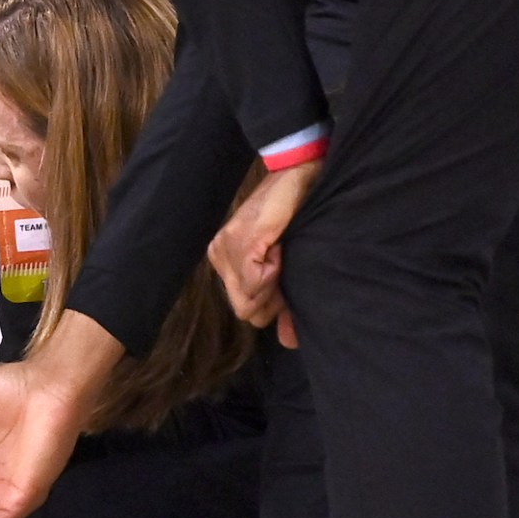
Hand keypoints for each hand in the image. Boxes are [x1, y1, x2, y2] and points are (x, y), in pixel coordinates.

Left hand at [209, 159, 315, 349]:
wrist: (298, 176)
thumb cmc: (296, 220)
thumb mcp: (287, 268)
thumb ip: (284, 303)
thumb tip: (289, 341)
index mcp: (228, 264)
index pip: (247, 311)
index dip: (273, 304)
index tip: (286, 276)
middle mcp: (220, 259)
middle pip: (247, 311)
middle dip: (274, 298)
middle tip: (284, 264)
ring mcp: (224, 250)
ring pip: (251, 301)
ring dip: (276, 282)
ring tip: (280, 250)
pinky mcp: (238, 242)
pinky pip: (256, 281)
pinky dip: (275, 269)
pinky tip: (278, 244)